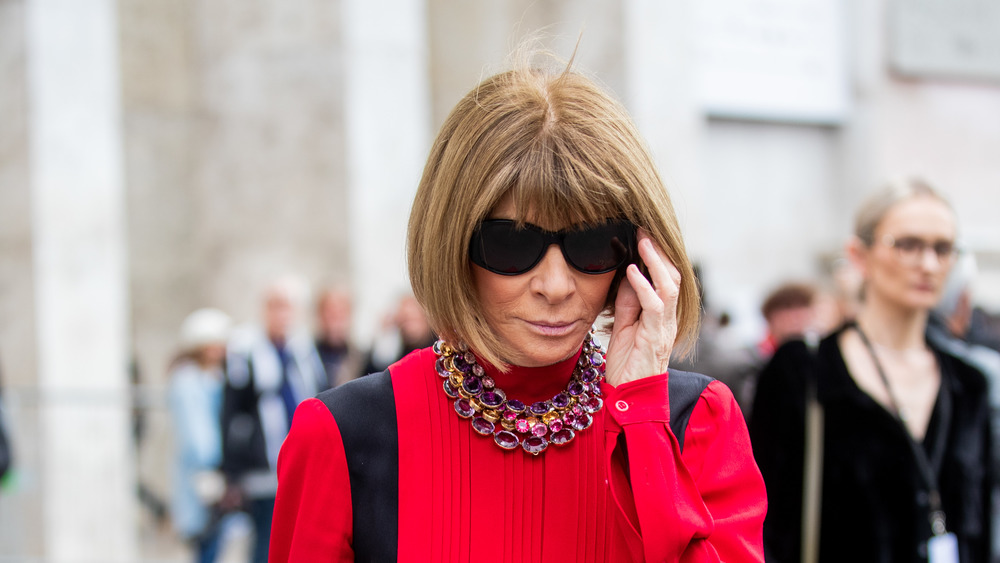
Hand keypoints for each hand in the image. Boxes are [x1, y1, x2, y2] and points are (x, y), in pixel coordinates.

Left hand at [604, 229, 680, 385]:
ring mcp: (664, 327)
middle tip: (644, 229)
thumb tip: (627, 273)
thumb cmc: (627, 365)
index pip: (667, 278)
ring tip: (643, 241)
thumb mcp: (625, 325)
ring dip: (655, 262)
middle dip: (660, 252)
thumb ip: (628, 302)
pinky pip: (654, 306)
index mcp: (662, 314)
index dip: (658, 256)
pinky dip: (643, 286)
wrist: (629, 398)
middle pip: (673, 276)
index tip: (643, 233)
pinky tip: (632, 271)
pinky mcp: (655, 337)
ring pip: (669, 286)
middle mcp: (668, 318)